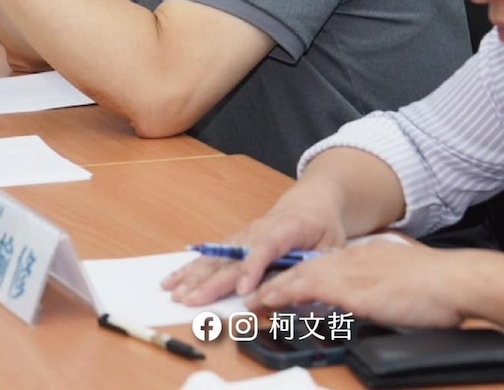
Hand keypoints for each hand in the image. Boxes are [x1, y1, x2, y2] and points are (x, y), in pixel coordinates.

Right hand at [165, 183, 348, 304]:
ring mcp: (243, 234)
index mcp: (287, 229)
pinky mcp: (234, 240)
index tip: (242, 291)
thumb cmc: (321, 228)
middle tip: (192, 300)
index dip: (253, 268)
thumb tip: (286, 296)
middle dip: (211, 281)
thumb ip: (309, 271)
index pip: (267, 248)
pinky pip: (211, 255)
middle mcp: (259, 230)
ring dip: (194, 275)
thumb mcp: (329, 248)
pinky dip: (191, 268)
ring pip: (216, 256)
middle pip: (233, 257)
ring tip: (175, 292)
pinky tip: (174, 279)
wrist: (310, 203)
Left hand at [252, 241, 469, 330]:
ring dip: (273, 288)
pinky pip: (310, 289)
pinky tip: (270, 301)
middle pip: (306, 267)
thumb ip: (385, 291)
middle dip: (277, 280)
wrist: (459, 282)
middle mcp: (355, 260)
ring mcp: (354, 272)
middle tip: (253, 293)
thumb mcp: (405, 285)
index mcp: (368, 258)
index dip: (298, 275)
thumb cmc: (442, 290)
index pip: (323, 264)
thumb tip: (378, 303)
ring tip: (250, 300)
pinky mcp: (355, 289)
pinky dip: (286, 294)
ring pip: (301, 275)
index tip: (280, 286)